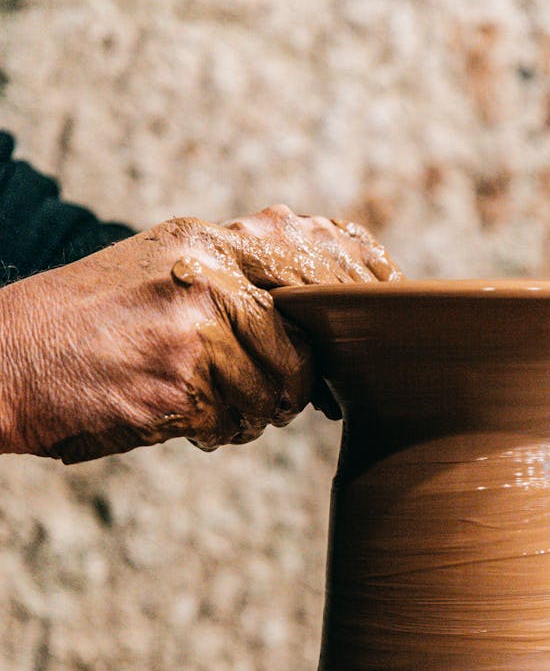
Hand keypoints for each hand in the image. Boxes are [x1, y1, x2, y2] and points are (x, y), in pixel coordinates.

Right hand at [0, 208, 401, 462]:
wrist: (4, 358)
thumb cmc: (87, 322)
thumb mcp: (160, 268)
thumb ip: (235, 274)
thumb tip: (319, 301)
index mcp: (206, 239)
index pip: (317, 248)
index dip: (364, 277)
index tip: (390, 301)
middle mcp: (206, 273)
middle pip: (305, 339)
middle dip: (300, 380)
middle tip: (284, 396)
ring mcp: (192, 326)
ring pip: (274, 389)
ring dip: (250, 412)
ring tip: (207, 404)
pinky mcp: (176, 382)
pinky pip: (233, 422)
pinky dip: (216, 431)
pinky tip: (181, 417)